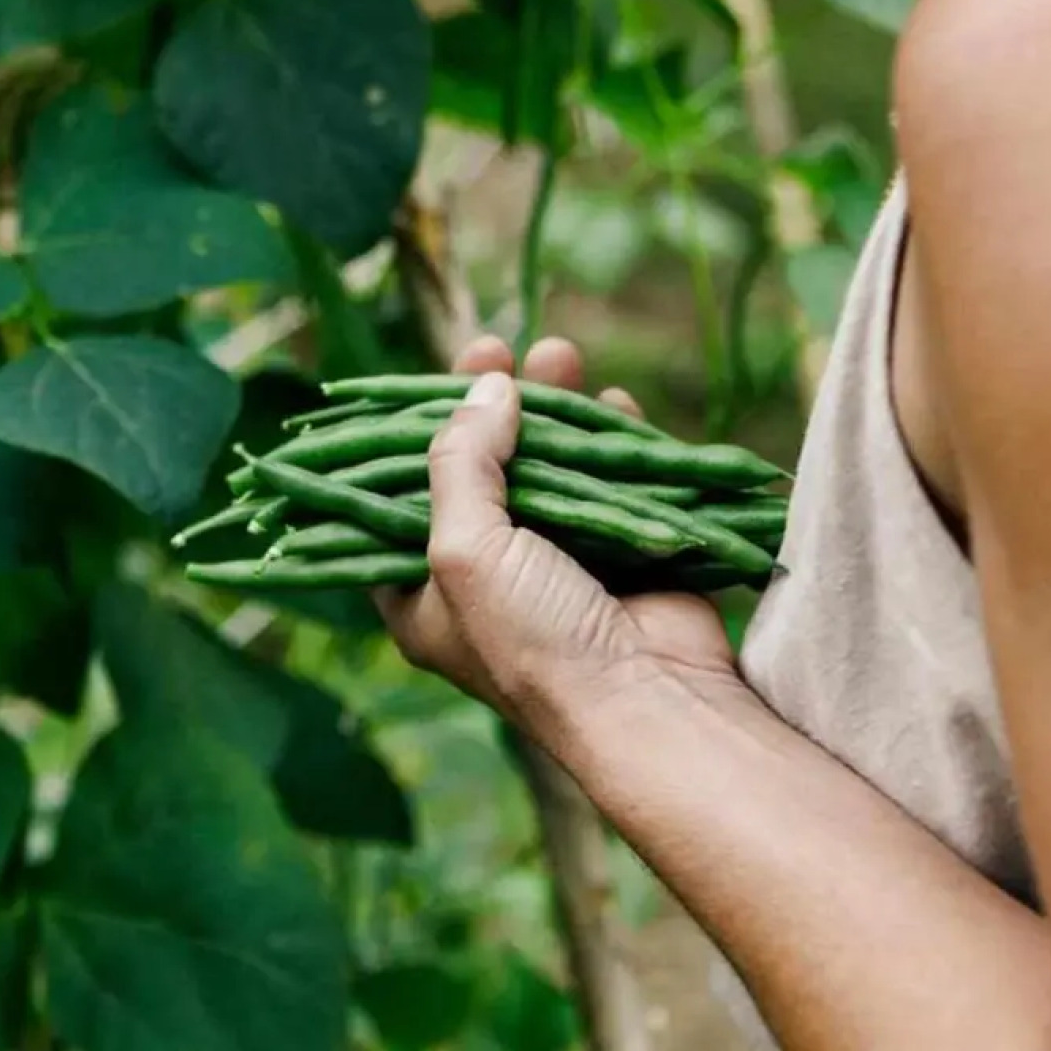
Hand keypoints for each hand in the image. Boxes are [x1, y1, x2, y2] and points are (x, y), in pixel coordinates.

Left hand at [374, 336, 744, 744]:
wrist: (651, 702)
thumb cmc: (536, 641)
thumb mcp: (465, 548)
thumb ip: (461, 460)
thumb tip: (487, 387)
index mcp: (422, 592)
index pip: (399, 495)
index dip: (412, 432)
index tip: (428, 377)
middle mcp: (484, 577)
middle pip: (477, 469)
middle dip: (489, 406)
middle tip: (496, 347)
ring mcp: (554, 563)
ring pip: (545, 465)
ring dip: (552, 408)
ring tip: (559, 352)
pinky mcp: (618, 551)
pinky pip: (608, 479)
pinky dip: (610, 439)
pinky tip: (610, 400)